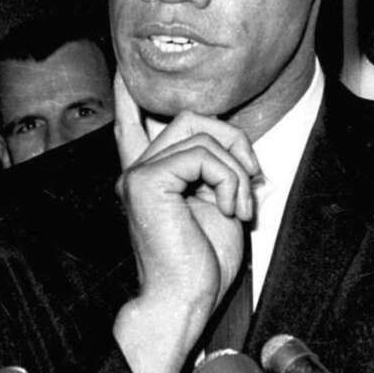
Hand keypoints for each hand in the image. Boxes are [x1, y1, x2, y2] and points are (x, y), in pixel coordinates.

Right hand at [111, 74, 259, 372]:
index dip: (129, 96)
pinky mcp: (146, 181)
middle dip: (233, 139)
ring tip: (241, 206)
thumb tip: (228, 143)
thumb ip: (212, 169)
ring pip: (200, 132)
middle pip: (189, 117)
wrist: (183, 302)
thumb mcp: (215, 204)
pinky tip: (232, 209)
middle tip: (253, 178)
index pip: (132, 125)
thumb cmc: (199, 265)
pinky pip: (203, 155)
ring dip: (237, 168)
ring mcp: (138, 174)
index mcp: (149, 178)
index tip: (121, 69)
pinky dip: (230, 180)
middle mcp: (137, 170)